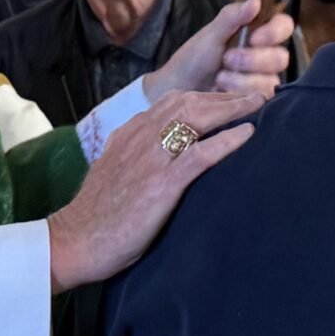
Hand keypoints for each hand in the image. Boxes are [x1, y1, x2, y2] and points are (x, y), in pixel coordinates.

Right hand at [48, 91, 262, 291]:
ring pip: (196, 118)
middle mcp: (140, 136)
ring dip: (231, 109)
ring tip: (258, 106)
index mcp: (130, 132)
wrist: (76, 240)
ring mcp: (151, 158)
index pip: (172, 101)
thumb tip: (159, 154)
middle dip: (224, 96)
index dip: (205, 96)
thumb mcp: (115, 170)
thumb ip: (134, 154)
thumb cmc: (97, 214)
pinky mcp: (160, 183)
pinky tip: (248, 134)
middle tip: (254, 96)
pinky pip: (200, 154)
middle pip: (189, 102)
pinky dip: (227, 141)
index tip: (228, 98)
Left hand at [143, 0, 293, 101]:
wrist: (179, 88)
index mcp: (257, 33)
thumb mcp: (211, 34)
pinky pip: (262, 96)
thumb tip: (256, 0)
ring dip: (243, 78)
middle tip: (228, 58)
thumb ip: (232, 17)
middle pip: (280, 57)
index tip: (254, 37)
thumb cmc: (194, 58)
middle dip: (253, 60)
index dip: (275, 32)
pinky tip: (223, 88)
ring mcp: (262, 79)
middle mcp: (264, 55)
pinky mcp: (256, 99)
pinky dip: (241, 92)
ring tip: (220, 77)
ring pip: (271, 79)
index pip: (283, 26)